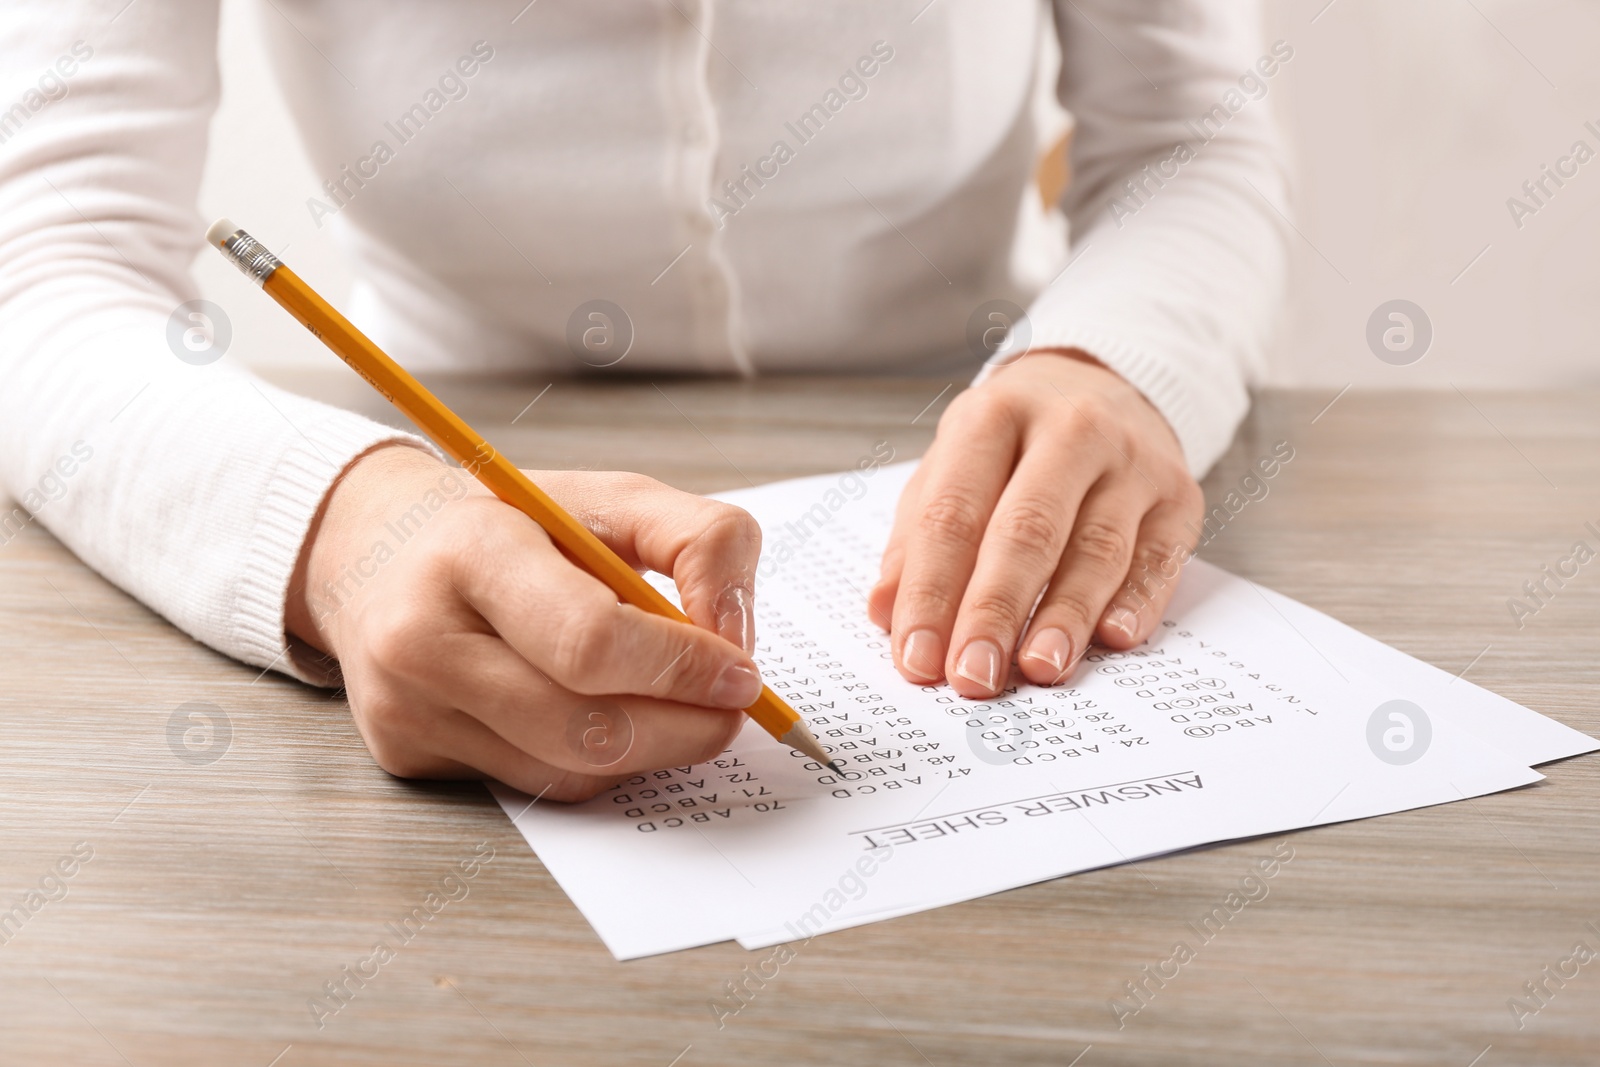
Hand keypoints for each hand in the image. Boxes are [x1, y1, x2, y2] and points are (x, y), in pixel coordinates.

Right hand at [285, 446, 763, 800]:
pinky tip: (608, 719)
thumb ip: (697, 541)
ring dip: (649, 752)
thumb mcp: (612, 497)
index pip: (590, 639)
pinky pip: (533, 784)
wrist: (377, 549)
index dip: (680, 668)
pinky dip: (595, 763)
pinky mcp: (405, 753)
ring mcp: (405, 706)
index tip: (742, 674)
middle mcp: (421, 635)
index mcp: (472, 548)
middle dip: (682, 728)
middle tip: (731, 711)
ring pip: (565, 771)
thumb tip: (734, 636)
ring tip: (680, 711)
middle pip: (582, 725)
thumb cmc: (512, 523)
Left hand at [869, 351, 1203, 698]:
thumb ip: (917, 537)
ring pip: (1096, 547)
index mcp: (993, 417)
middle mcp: (1068, 430)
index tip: (916, 658)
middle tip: (973, 676)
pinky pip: (1159, 557)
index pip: (954, 514)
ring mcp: (1131, 461)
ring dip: (1065, 616)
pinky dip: (1138, 601)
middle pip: (1026, 530)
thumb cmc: (1014, 442)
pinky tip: (1113, 639)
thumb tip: (885, 613)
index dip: (931, 592)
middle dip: (995, 611)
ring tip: (1038, 669)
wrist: (1106, 383)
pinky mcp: (1179, 495)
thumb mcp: (954, 464)